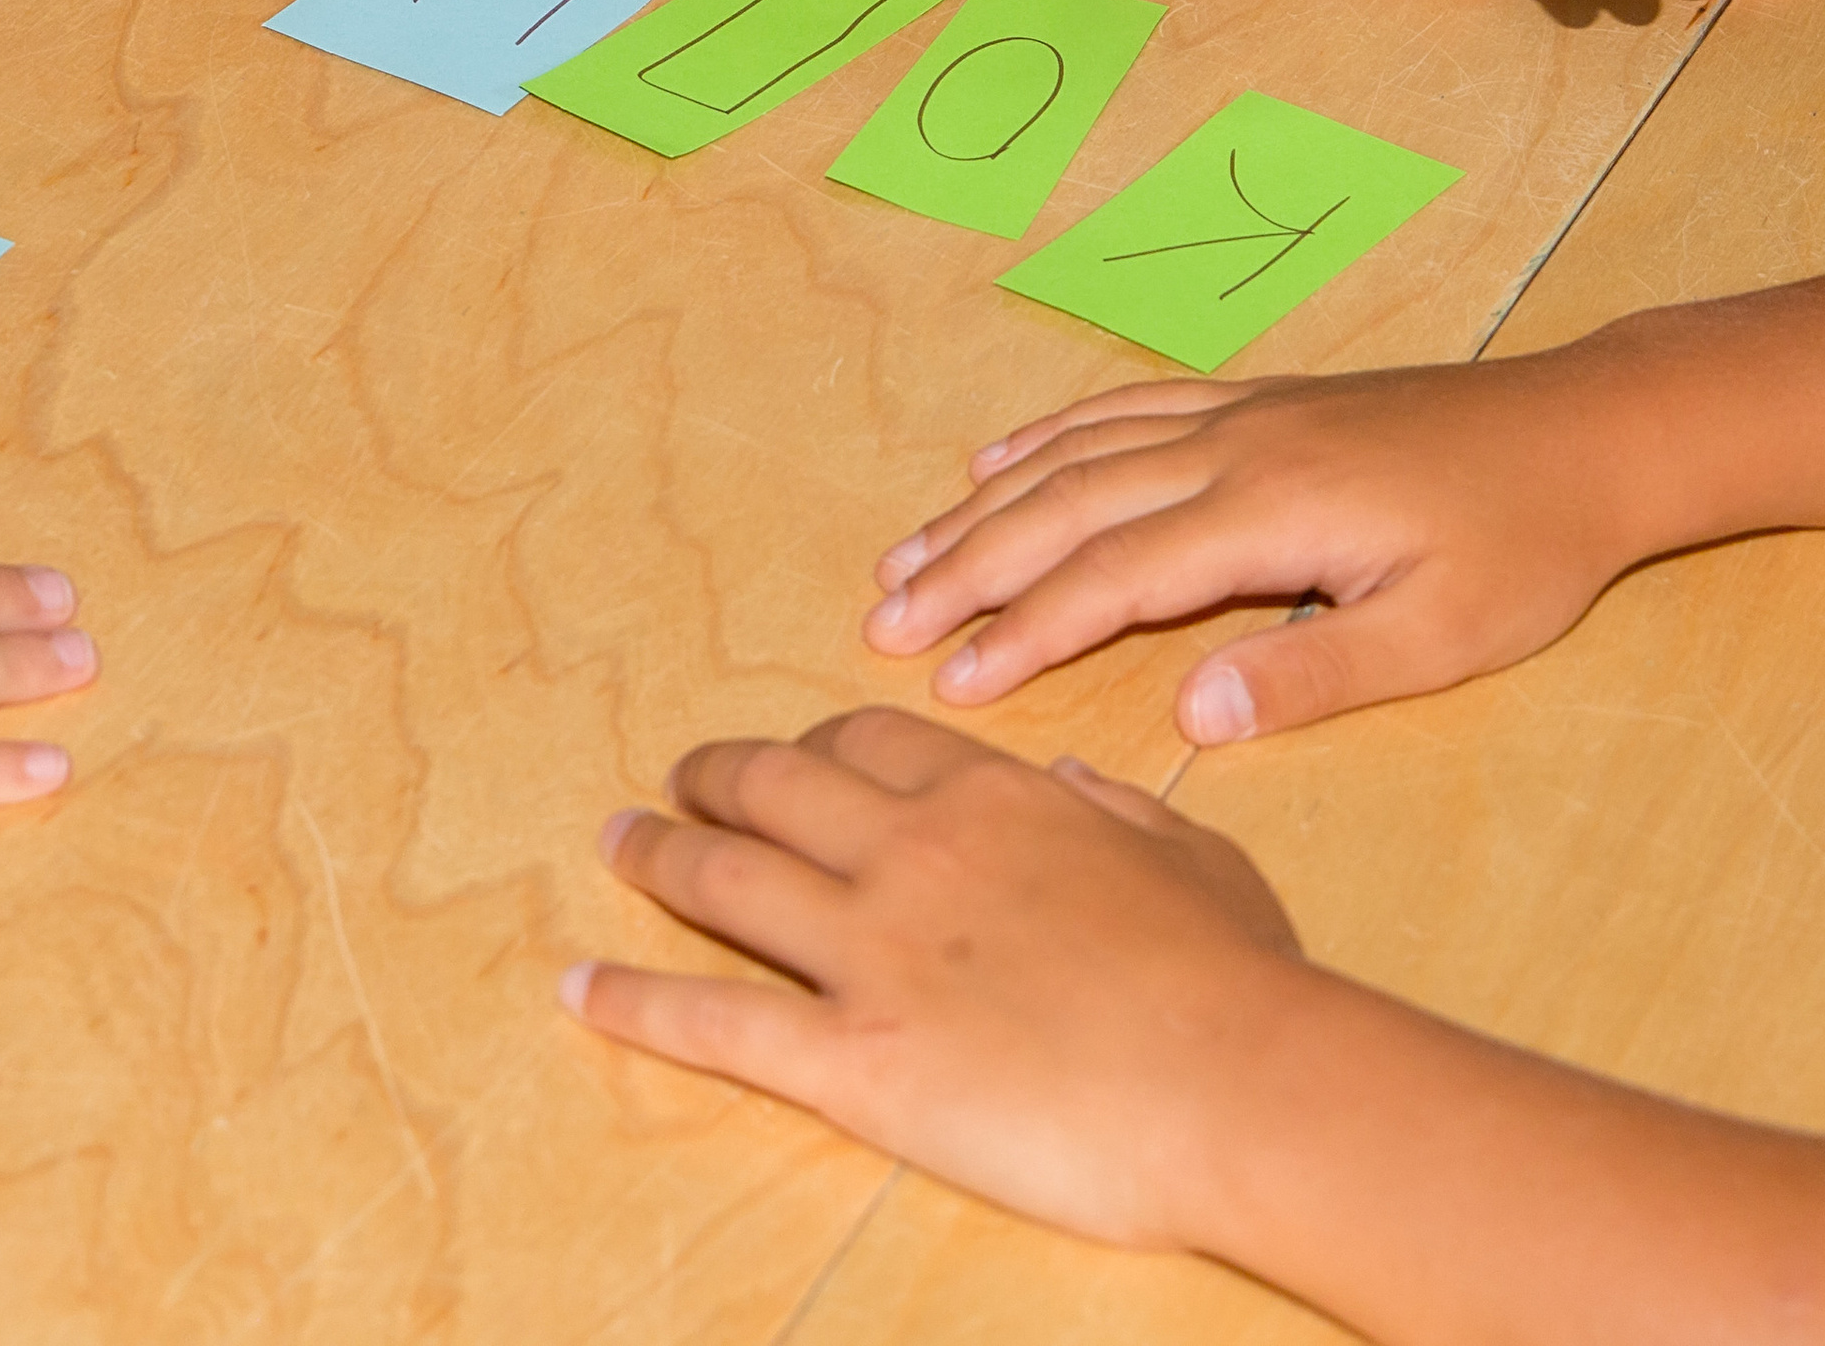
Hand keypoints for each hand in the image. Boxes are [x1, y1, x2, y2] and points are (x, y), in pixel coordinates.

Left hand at [566, 710, 1298, 1249]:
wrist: (1242, 1084)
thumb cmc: (1237, 976)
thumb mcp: (1188, 848)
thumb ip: (1110, 806)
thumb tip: (1061, 777)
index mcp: (991, 795)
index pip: (862, 741)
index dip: (809, 746)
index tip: (786, 757)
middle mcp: (911, 850)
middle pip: (772, 787)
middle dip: (712, 777)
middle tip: (674, 780)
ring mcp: (872, 950)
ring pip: (726, 880)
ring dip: (656, 855)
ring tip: (614, 842)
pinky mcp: (852, 1058)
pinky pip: (717, 1018)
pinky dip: (637, 999)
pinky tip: (581, 986)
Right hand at [861, 340, 1670, 742]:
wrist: (1580, 433)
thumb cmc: (1520, 548)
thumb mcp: (1443, 637)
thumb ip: (1315, 675)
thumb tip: (1191, 715)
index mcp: (1268, 514)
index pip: (1113, 577)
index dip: (1025, 630)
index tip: (952, 681)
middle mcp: (1228, 448)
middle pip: (1065, 506)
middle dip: (967, 564)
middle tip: (883, 619)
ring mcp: (1231, 413)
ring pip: (1076, 454)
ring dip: (983, 505)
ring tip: (906, 555)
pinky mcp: (1246, 398)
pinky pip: (1119, 405)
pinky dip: (1046, 434)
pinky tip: (995, 460)